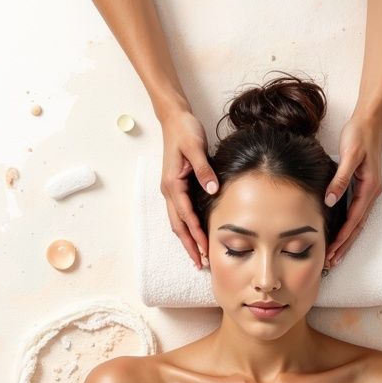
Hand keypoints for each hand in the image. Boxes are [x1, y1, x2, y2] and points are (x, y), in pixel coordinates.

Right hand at [159, 108, 217, 269]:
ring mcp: (171, 189)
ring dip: (187, 239)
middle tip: (200, 264)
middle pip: (178, 225)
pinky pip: (181, 212)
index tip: (205, 249)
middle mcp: (169, 190)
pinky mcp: (176, 186)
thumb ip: (204, 170)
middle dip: (189, 245)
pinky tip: (195, 235)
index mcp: (172, 183)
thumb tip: (212, 189)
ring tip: (198, 256)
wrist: (175, 118)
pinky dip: (187, 227)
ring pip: (178, 221)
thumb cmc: (185, 130)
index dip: (196, 234)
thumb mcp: (196, 147)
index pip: (185, 215)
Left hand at [324, 112, 381, 266]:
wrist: (370, 122)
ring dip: (347, 239)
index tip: (331, 251)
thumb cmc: (359, 135)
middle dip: (345, 245)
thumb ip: (340, 179)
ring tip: (335, 255)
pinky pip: (356, 212)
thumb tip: (331, 201)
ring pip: (357, 221)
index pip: (354, 219)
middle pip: (357, 226)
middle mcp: (372, 192)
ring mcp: (369, 191)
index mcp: (370, 187)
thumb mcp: (349, 155)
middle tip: (331, 262)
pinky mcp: (364, 187)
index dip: (343, 237)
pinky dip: (348, 226)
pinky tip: (340, 233)